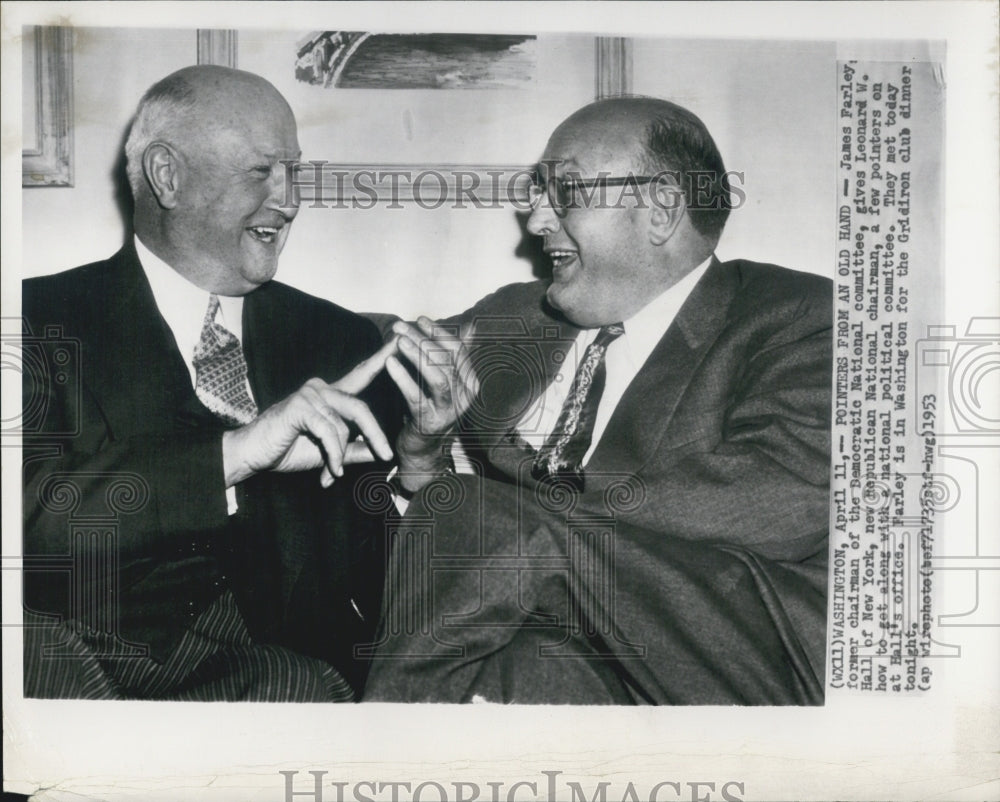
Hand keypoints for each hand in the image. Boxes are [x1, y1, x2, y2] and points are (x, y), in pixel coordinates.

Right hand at [222, 338, 397, 487]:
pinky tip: (330, 471)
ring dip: (342, 453)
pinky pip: (329, 432)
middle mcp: (321, 388)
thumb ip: (355, 450)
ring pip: (344, 424)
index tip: (401, 343)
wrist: (252, 455)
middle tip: (387, 455)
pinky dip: (333, 455)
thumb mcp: (331, 453)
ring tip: (335, 472)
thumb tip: (381, 455)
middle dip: (376, 434)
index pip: (361, 375)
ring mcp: (309, 395)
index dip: (381, 359)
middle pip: (360, 408)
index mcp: (330, 394)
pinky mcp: (299, 406)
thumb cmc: (288, 450)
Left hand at [386, 317, 478, 491]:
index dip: (439, 332)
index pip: (458, 350)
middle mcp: (465, 396)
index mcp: (470, 382)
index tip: (420, 318)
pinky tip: (390, 363)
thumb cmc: (429, 406)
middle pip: (446, 361)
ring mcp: (449, 410)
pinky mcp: (430, 422)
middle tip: (400, 326)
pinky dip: (403, 379)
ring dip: (417, 356)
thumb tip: (470, 326)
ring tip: (399, 340)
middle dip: (423, 340)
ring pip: (437, 378)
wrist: (422, 448)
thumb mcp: (443, 378)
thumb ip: (454, 354)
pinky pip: (417, 397)